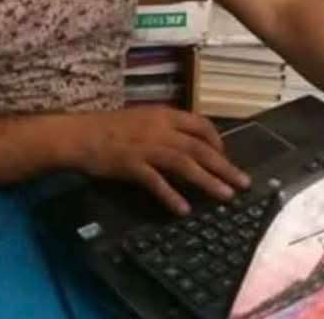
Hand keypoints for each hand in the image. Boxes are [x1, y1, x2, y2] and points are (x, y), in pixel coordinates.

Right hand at [76, 106, 250, 214]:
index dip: (218, 142)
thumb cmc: (108, 127)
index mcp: (163, 114)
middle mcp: (159, 128)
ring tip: (225, 196)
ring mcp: (146, 146)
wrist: (80, 134)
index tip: (226, 157)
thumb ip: (163, 128)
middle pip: (199, 147)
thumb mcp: (141, 119)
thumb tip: (186, 143)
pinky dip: (171, 195)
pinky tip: (183, 210)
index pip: (200, 125)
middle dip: (224, 165)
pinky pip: (156, 181)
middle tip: (243, 183)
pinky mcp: (132, 163)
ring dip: (208, 180)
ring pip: (185, 163)